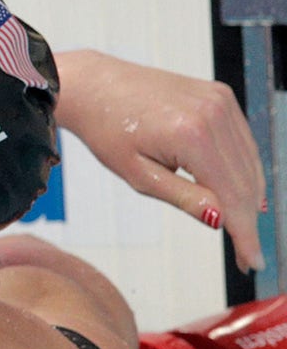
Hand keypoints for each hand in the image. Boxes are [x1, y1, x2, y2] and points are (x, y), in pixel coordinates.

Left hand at [55, 50, 265, 272]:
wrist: (96, 87)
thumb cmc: (107, 130)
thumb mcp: (138, 175)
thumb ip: (183, 198)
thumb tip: (220, 219)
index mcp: (192, 135)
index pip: (231, 195)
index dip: (244, 233)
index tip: (251, 261)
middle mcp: (214, 113)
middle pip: (245, 180)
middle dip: (247, 220)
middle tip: (245, 254)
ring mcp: (221, 100)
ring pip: (249, 161)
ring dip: (248, 196)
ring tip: (240, 228)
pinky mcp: (220, 95)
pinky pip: (242, 140)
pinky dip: (242, 168)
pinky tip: (235, 191)